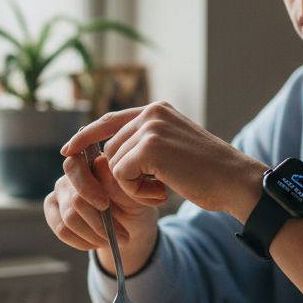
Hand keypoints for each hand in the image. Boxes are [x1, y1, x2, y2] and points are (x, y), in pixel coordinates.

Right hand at [44, 150, 160, 273]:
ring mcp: (59, 191)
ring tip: (113, 241)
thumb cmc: (131, 201)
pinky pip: (62, 230)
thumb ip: (115, 181)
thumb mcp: (132, 194)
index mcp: (90, 160)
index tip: (105, 205)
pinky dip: (83, 241)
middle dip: (99, 223)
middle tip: (122, 236)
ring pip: (69, 219)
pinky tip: (98, 242)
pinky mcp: (52, 209)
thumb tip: (99, 164)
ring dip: (94, 235)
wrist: (130, 221)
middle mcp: (71, 173)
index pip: (75, 166)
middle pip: (75, 200)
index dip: (87, 187)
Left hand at [60, 102, 265, 221]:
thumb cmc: (208, 174)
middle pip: (110, 149)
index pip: (110, 120)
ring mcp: (150, 127)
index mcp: (157, 110)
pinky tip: (162, 192)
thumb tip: (107, 152)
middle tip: (157, 188)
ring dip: (133, 186)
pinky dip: (136, 192)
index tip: (68, 150)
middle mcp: (152, 113)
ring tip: (163, 188)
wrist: (235, 181)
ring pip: (114, 164)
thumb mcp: (174, 149)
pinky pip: (121, 175)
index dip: (86, 136)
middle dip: (124, 176)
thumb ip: (146, 143)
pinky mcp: (150, 147)